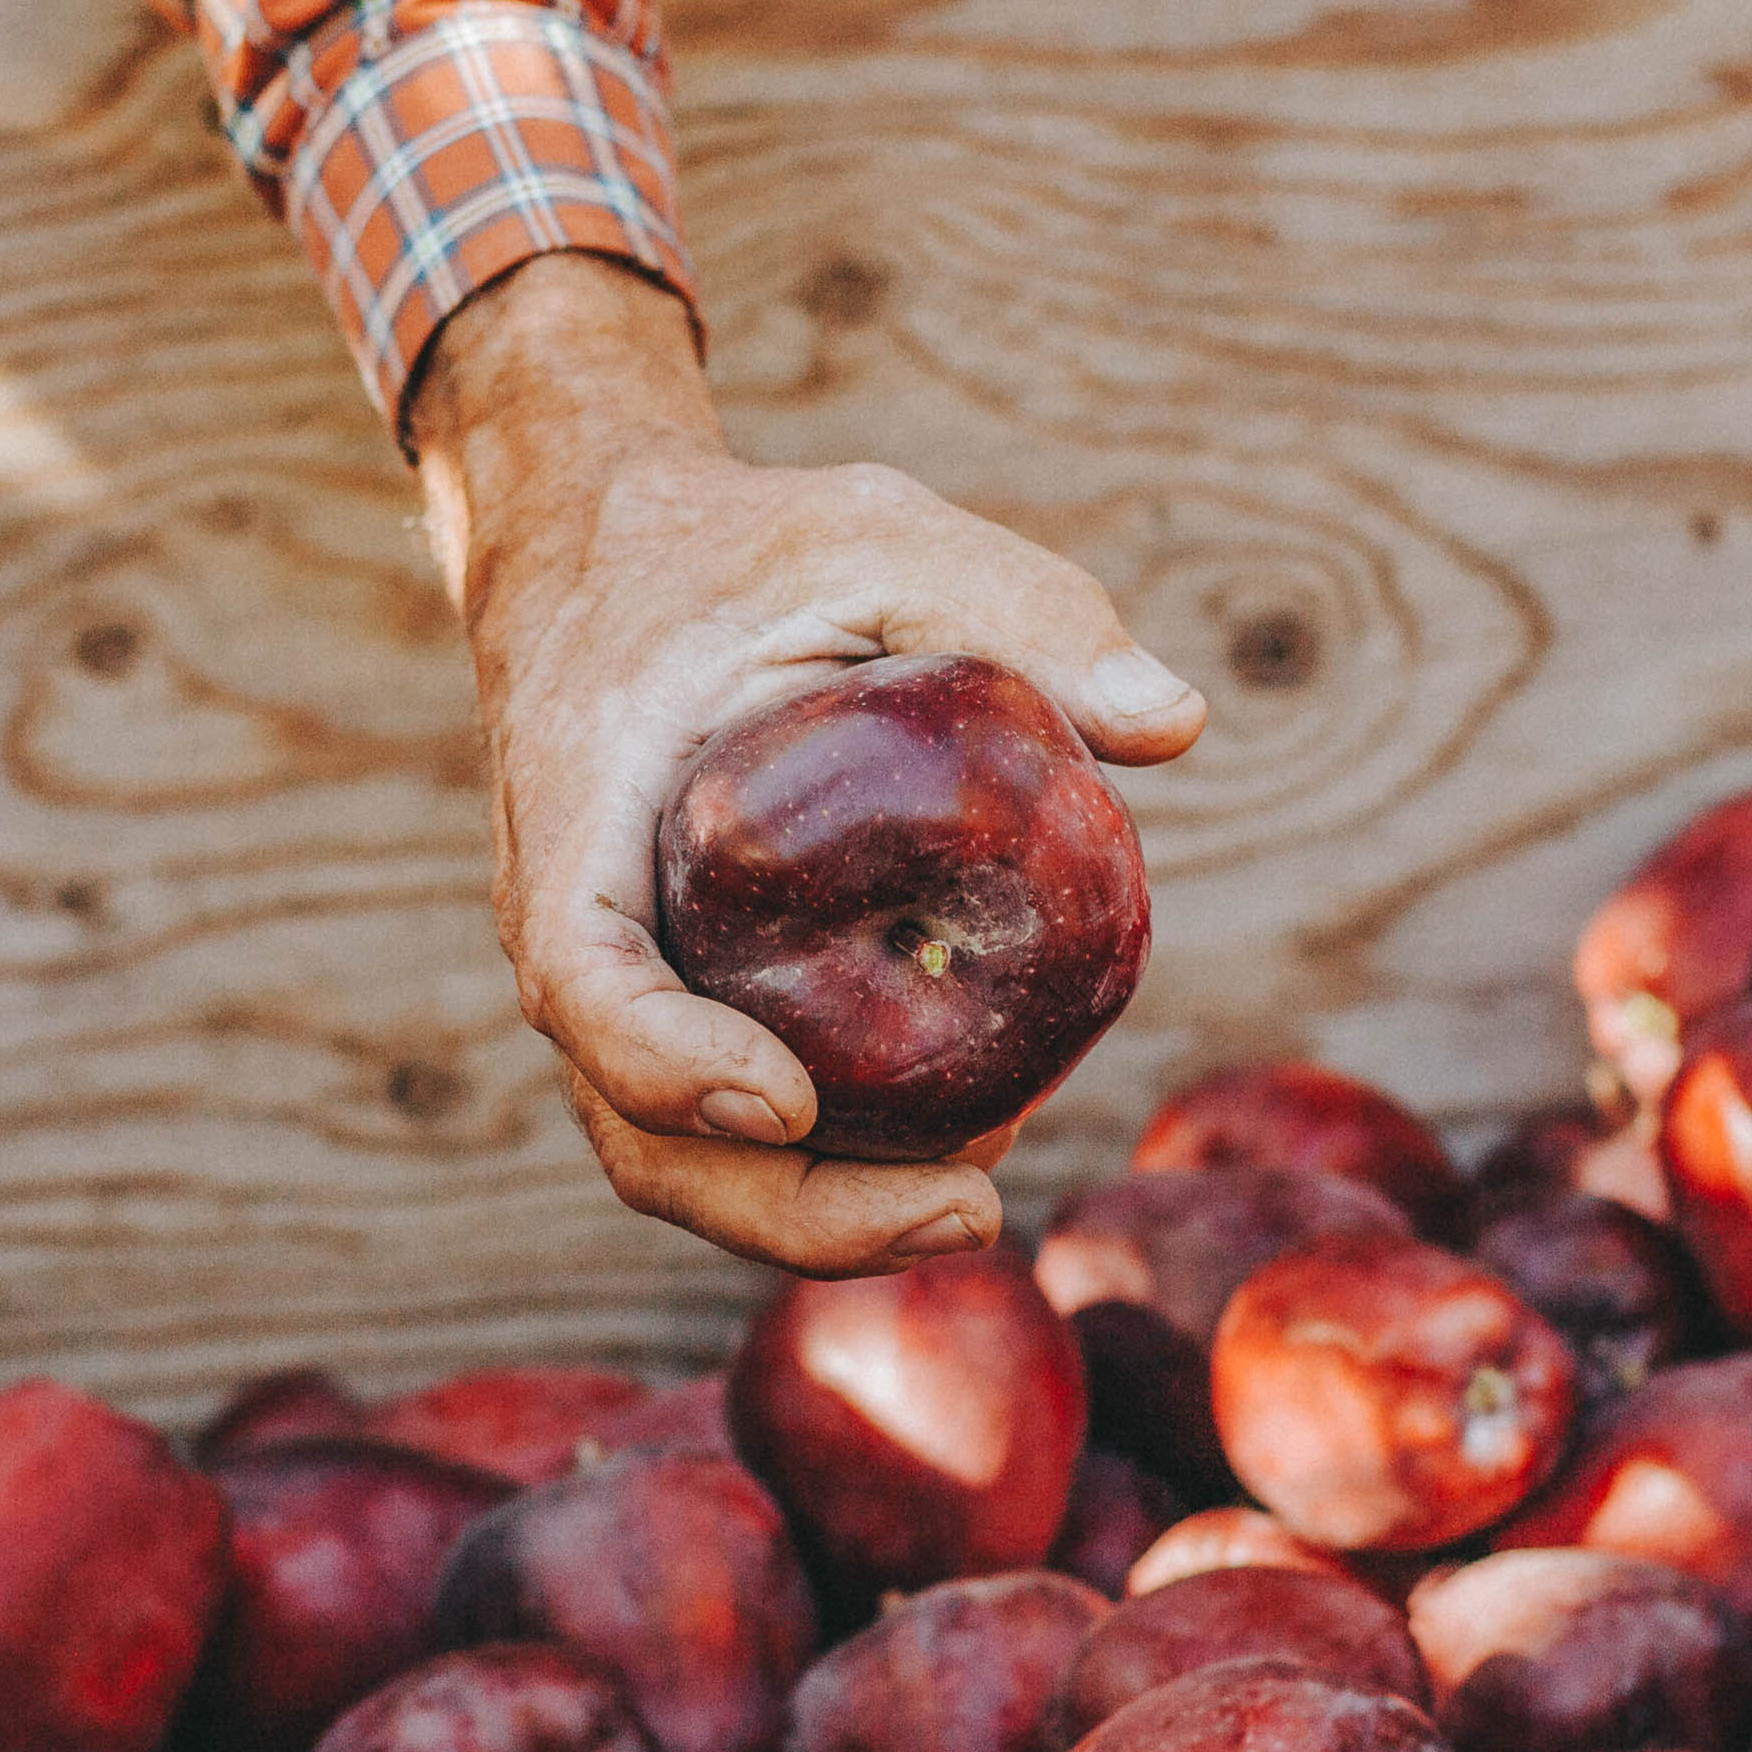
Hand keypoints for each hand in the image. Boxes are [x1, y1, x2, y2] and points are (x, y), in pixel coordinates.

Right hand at [411, 255, 1204, 1274]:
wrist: (603, 552)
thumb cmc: (741, 547)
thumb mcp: (880, 536)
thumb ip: (1022, 610)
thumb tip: (1175, 724)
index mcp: (586, 809)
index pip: (584, 979)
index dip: (671, 1065)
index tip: (794, 1101)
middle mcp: (576, 923)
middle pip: (637, 1129)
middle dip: (793, 1210)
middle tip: (973, 1209)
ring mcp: (615, 982)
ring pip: (672, 1156)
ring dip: (815, 1216)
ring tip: (976, 1201)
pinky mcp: (664, 1002)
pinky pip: (712, 1126)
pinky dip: (819, 1168)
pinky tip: (957, 1145)